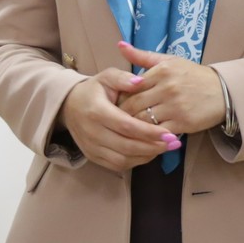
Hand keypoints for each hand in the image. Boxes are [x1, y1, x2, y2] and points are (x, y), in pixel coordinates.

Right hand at [59, 68, 178, 173]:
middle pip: (126, 146)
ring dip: (146, 155)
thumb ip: (122, 78)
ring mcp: (91, 147)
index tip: (169, 133)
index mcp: (96, 111)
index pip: (126, 126)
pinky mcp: (93, 157)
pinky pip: (117, 165)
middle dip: (153, 146)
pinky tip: (150, 153)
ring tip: (165, 148)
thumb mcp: (106, 77)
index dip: (148, 132)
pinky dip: (136, 161)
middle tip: (174, 143)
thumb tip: (140, 81)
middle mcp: (92, 132)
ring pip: (123, 159)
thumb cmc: (94, 90)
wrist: (69, 106)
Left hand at [116, 41, 225, 135]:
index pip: (130, 86)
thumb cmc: (192, 75)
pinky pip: (158, 133)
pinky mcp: (183, 123)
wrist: (223, 91)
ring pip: (143, 121)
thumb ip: (142, 56)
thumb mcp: (169, 61)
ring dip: (133, 127)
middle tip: (115, 121)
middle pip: (133, 105)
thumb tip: (120, 45)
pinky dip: (148, 136)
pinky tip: (144, 137)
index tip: (114, 104)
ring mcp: (175, 106)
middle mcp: (167, 88)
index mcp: (161, 71)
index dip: (119, 97)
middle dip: (122, 115)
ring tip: (127, 130)